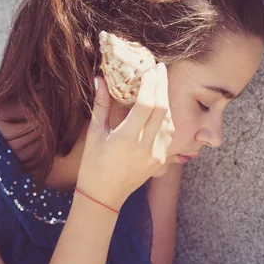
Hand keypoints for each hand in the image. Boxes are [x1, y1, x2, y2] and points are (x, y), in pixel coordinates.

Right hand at [77, 63, 174, 209]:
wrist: (104, 196)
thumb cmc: (93, 164)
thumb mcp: (94, 133)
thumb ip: (101, 104)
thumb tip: (100, 78)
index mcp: (127, 139)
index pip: (147, 104)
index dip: (151, 83)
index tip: (149, 68)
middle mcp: (145, 147)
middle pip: (163, 109)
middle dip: (162, 85)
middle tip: (159, 68)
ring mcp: (156, 155)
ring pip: (169, 121)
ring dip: (166, 100)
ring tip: (160, 84)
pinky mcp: (161, 161)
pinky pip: (168, 134)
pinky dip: (166, 118)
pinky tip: (160, 107)